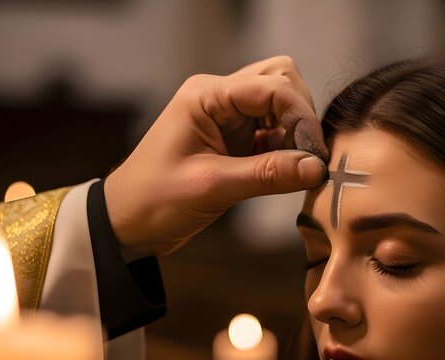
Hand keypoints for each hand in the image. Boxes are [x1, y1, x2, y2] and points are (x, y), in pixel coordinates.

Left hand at [104, 56, 328, 257]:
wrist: (127, 221)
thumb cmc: (155, 199)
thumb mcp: (212, 186)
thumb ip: (267, 174)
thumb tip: (317, 168)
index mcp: (207, 95)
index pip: (272, 86)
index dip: (300, 116)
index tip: (314, 154)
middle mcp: (220, 97)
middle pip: (280, 81)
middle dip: (299, 115)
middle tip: (305, 156)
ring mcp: (227, 117)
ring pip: (280, 105)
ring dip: (294, 132)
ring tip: (293, 168)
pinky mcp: (234, 139)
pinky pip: (273, 131)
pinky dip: (287, 147)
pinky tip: (286, 171)